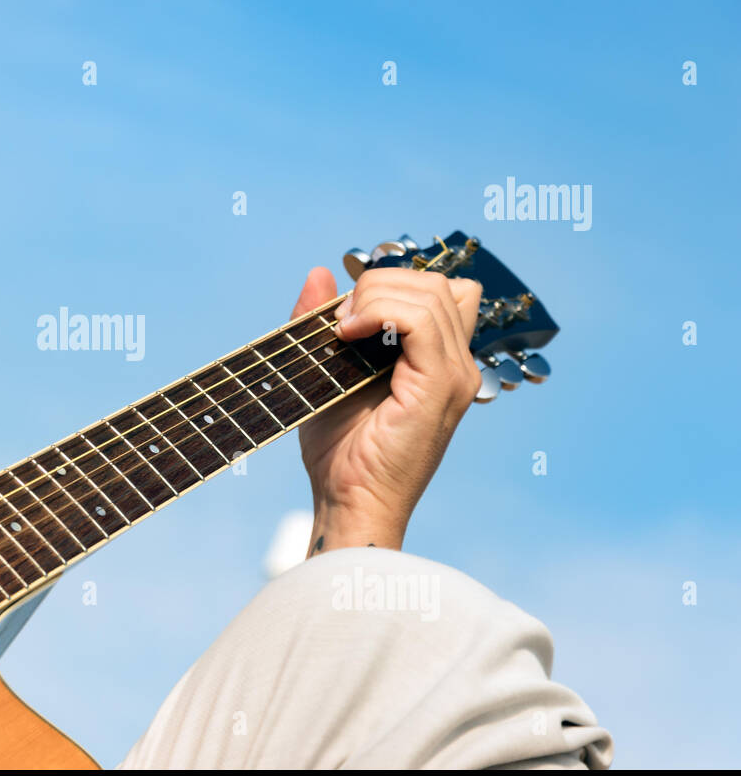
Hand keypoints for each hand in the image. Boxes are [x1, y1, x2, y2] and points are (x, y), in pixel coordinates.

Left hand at [289, 266, 481, 555]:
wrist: (347, 502)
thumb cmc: (338, 452)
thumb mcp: (324, 370)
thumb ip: (321, 320)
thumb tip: (319, 272)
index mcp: (438, 362)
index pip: (441, 292)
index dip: (394, 286)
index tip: (348, 313)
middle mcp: (457, 365)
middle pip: (438, 283)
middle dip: (381, 285)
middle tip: (339, 322)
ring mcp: (455, 374)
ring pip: (430, 292)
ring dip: (375, 296)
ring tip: (340, 330)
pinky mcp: (441, 385)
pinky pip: (421, 318)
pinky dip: (379, 310)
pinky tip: (347, 333)